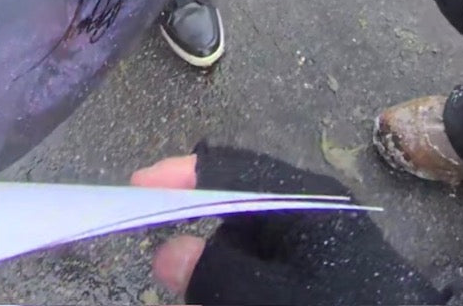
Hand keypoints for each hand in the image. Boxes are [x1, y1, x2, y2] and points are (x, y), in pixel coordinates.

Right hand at [131, 146, 439, 304]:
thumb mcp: (276, 300)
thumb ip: (217, 274)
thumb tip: (166, 254)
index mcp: (303, 202)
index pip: (230, 169)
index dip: (180, 176)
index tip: (137, 187)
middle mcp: (311, 212)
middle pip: (235, 207)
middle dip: (199, 239)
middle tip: (170, 268)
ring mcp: (321, 244)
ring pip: (249, 244)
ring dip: (222, 269)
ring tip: (205, 295)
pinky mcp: (325, 272)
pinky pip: (270, 267)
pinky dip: (245, 280)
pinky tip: (231, 293)